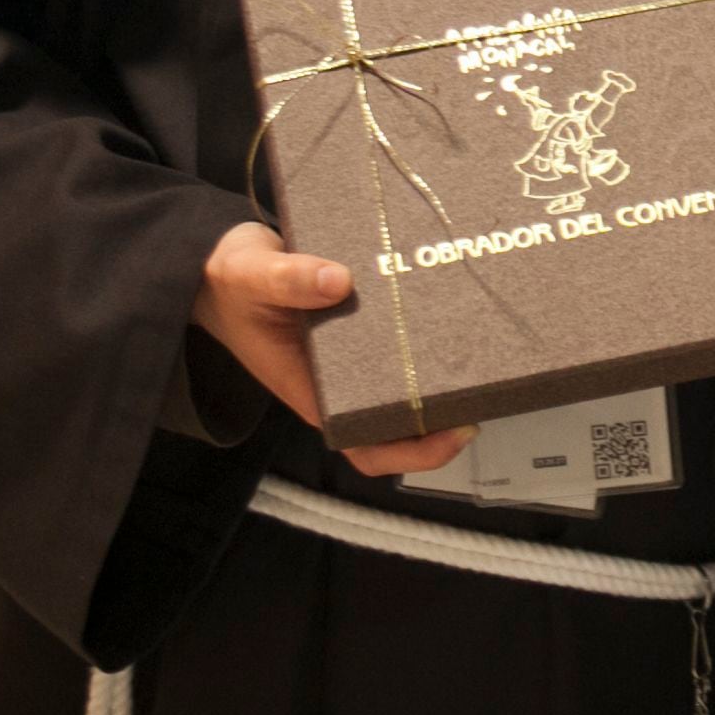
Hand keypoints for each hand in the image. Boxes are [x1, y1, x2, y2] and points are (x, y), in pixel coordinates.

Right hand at [194, 221, 474, 475]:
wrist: (223, 263)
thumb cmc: (233, 284)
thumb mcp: (250, 277)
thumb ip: (285, 280)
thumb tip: (336, 281)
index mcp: (316, 389)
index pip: (368, 443)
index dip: (414, 451)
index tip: (456, 431)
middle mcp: (343, 378)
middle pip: (404, 417)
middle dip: (448, 411)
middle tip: (492, 380)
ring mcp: (357, 351)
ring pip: (412, 375)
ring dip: (448, 368)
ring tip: (488, 344)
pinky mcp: (365, 318)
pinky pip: (405, 332)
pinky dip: (434, 326)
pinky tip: (460, 299)